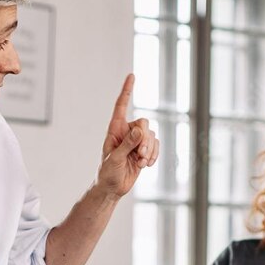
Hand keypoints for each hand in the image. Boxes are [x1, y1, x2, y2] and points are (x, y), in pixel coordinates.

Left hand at [95, 74, 158, 197]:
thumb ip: (127, 144)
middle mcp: (127, 132)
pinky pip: (156, 145)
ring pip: (152, 136)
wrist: (112, 188)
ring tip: (140, 163)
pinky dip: (154, 155)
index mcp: (115, 130)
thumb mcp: (114, 159)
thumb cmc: (107, 173)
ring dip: (149, 150)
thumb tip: (139, 130)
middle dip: (145, 139)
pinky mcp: (144, 150)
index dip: (127, 90)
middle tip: (140, 154)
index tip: (131, 75)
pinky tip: (146, 165)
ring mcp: (137, 141)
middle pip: (144, 123)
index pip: (121, 106)